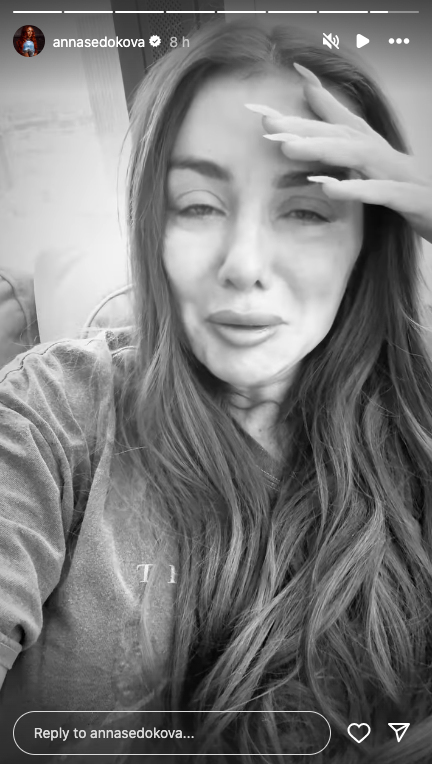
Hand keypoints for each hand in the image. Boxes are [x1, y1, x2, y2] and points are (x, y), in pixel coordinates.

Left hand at [245, 63, 431, 243]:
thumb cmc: (417, 203)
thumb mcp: (383, 184)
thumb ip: (355, 170)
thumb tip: (324, 168)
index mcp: (381, 156)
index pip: (342, 128)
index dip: (311, 110)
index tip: (272, 105)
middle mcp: (391, 159)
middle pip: (344, 136)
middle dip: (305, 128)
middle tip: (267, 124)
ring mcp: (403, 177)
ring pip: (361, 155)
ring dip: (323, 149)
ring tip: (288, 149)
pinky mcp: (415, 201)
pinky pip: (384, 193)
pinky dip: (358, 188)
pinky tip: (330, 189)